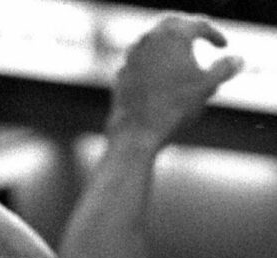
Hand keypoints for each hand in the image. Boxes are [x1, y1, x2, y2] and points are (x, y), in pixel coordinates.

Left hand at [109, 14, 242, 143]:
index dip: (215, 35)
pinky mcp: (120, 74)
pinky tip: (156, 76)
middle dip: (187, 29)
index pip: (200, 25)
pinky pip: (137, 62)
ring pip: (151, 42)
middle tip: (198, 34)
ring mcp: (130, 56)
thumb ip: (225, 69)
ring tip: (177, 56)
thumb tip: (237, 60)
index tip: (224, 46)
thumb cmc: (174, 108)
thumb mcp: (208, 87)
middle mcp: (149, 39)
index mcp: (174, 34)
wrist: (137, 133)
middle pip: (171, 24)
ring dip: (165, 45)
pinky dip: (149, 64)